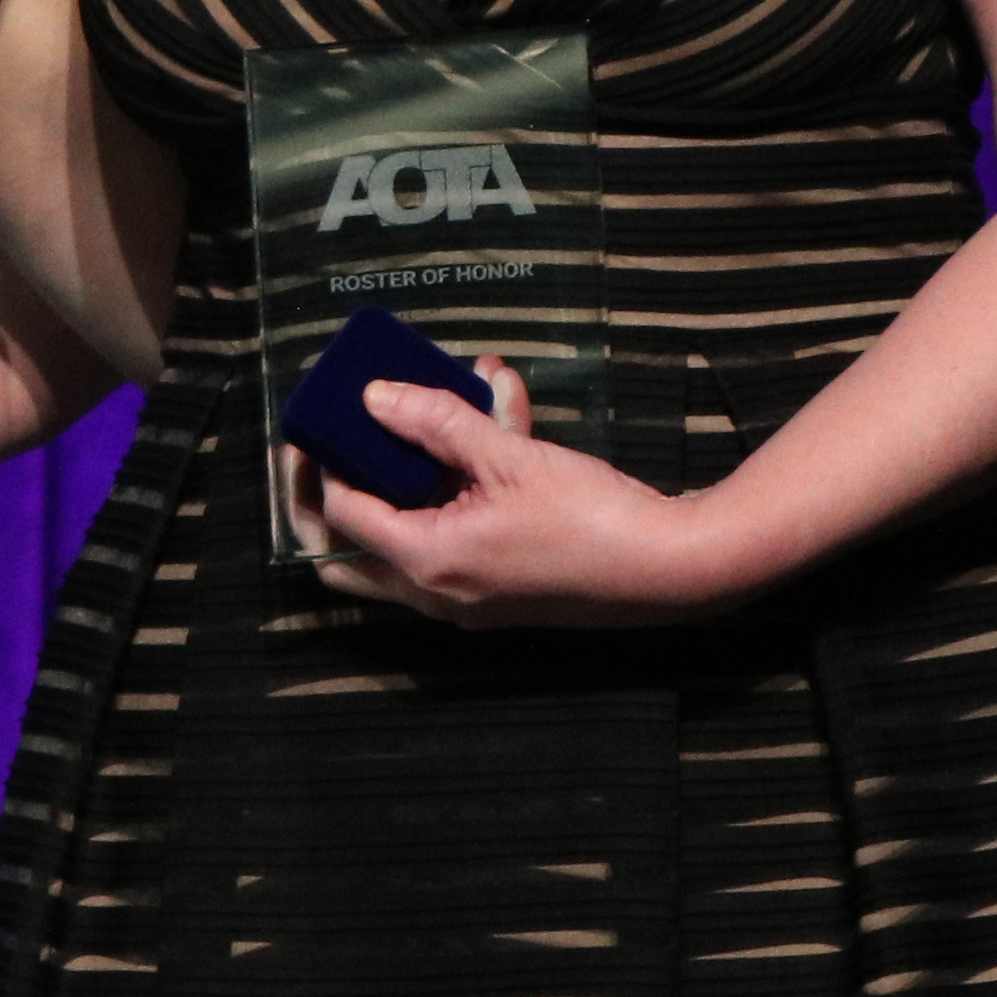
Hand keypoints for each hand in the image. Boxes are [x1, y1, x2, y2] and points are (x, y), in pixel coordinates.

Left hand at [310, 358, 767, 627]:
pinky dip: (452, 491)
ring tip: (431, 406)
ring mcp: (466, 599)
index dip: (324, 461)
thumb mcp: (511, 457)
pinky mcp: (496, 591)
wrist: (673, 569)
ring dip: (404, 481)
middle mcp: (437, 594)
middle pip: (344, 556)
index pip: (342, 514)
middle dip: (326, 499)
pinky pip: (448, 540)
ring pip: (396, 546)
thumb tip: (374, 397)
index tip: (323, 416)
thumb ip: (438, 423)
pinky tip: (494, 419)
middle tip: (325, 448)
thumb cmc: (594, 517)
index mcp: (429, 562)